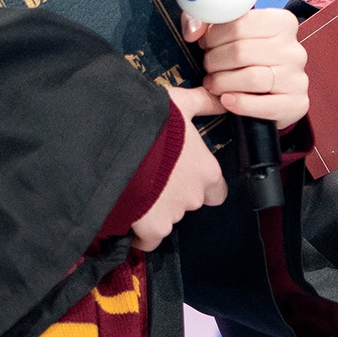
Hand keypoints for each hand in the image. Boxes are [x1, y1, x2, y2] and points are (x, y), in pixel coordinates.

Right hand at [129, 85, 229, 251]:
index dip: (199, 184)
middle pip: (188, 203)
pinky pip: (148, 238)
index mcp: (207, 171)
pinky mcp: (152, 229)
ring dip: (154, 208)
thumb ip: (203, 103)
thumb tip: (222, 97)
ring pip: (167, 218)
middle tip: (150, 176)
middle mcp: (195, 197)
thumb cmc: (150, 122)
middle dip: (172, 194)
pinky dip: (139, 231)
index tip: (182, 175)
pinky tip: (127, 211)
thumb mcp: (179, 103)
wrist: (115, 145)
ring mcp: (174, 215)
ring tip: (133, 188)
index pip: (216, 191)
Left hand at [193, 7, 308, 126]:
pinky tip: (227, 100)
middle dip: (215, 61)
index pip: (241, 24)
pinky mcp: (296, 103)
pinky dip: (240, 104)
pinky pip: (263, 105)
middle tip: (208, 67)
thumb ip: (205, 20)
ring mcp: (297, 77)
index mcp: (282, 23)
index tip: (206, 44)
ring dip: (223, 83)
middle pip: (242, 51)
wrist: (272, 93)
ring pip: (252, 78)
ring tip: (214, 84)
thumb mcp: (228, 32)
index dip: (215, 36)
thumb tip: (193, 32)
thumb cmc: (248, 59)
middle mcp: (294, 49)